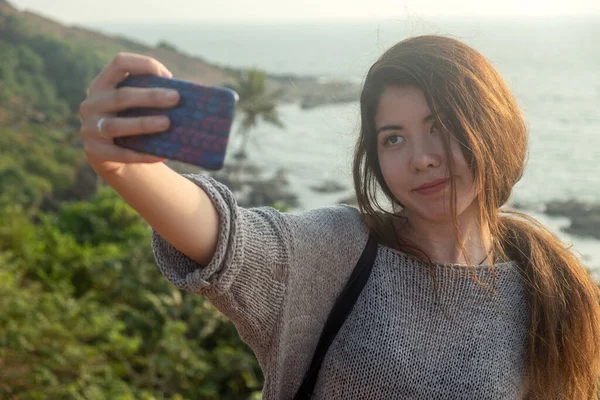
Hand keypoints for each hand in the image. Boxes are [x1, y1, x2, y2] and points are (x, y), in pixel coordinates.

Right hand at [79, 52, 180, 175]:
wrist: (110, 154)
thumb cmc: (132, 120)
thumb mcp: (136, 105)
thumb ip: (153, 96)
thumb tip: (197, 95)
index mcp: (103, 84)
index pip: (119, 63)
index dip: (143, 64)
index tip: (167, 75)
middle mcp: (91, 103)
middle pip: (121, 96)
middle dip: (150, 96)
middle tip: (176, 98)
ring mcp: (90, 128)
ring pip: (116, 126)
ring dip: (143, 124)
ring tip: (167, 123)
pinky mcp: (95, 152)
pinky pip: (121, 154)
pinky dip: (143, 154)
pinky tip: (163, 155)